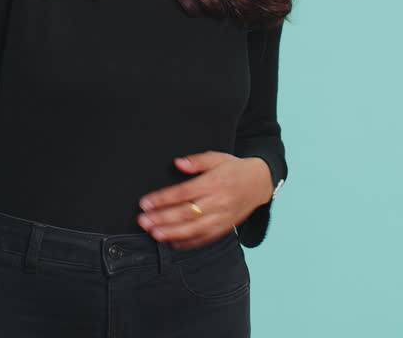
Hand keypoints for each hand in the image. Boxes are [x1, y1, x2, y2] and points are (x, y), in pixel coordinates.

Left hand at [136, 152, 273, 249]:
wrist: (260, 183)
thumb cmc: (233, 169)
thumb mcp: (217, 158)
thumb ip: (197, 161)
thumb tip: (178, 163)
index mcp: (214, 183)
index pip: (184, 193)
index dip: (163, 199)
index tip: (145, 203)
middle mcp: (218, 202)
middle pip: (186, 213)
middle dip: (162, 218)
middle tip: (143, 221)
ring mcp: (222, 218)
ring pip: (194, 229)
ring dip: (172, 233)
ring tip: (154, 234)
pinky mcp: (225, 228)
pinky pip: (205, 239)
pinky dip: (188, 243)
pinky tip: (172, 244)